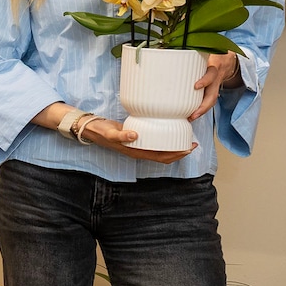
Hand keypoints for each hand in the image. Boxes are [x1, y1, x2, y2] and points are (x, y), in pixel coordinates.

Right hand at [78, 117, 192, 163]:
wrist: (92, 128)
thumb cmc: (101, 132)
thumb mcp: (110, 133)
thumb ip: (121, 135)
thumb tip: (135, 135)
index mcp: (136, 152)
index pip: (161, 157)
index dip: (176, 155)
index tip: (189, 148)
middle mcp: (140, 151)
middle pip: (164, 156)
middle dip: (180, 152)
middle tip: (193, 143)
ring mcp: (139, 145)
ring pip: (161, 150)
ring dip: (174, 147)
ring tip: (184, 138)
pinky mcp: (138, 138)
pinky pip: (155, 142)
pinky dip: (165, 139)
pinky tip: (169, 131)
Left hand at [189, 53, 238, 121]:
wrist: (228, 60)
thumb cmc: (211, 55)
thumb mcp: (204, 50)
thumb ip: (191, 51)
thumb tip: (168, 50)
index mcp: (213, 66)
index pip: (211, 74)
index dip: (205, 80)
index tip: (196, 86)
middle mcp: (215, 78)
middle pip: (213, 94)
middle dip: (203, 106)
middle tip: (193, 114)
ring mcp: (215, 86)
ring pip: (212, 100)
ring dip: (202, 111)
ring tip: (191, 118)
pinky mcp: (213, 90)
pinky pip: (209, 100)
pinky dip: (201, 108)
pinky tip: (192, 114)